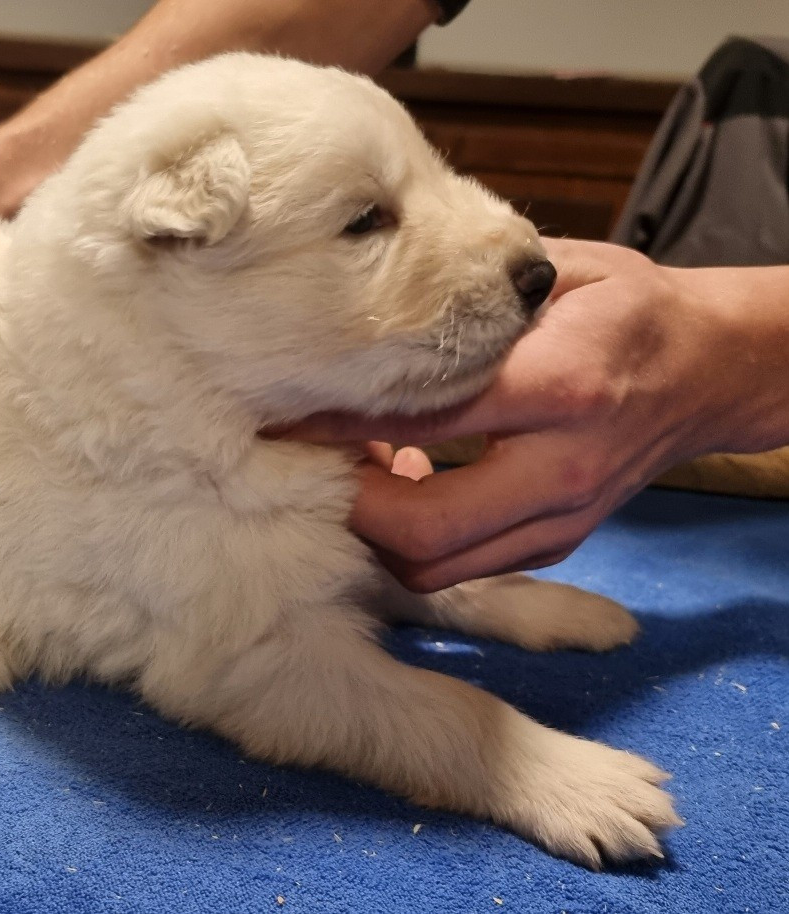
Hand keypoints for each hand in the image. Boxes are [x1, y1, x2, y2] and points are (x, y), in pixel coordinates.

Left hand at [286, 238, 780, 591]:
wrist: (714, 368)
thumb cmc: (627, 310)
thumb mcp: (557, 273)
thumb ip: (470, 294)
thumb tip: (365, 302)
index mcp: (562, 385)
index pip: (427, 417)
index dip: (344, 421)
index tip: (290, 409)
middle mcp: (562, 466)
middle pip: (424, 527)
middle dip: (350, 504)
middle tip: (311, 461)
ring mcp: (562, 517)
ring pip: (436, 566)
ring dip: (377, 531)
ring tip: (352, 472)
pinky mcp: (557, 542)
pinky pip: (462, 566)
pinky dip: (415, 538)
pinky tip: (401, 482)